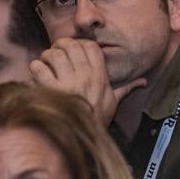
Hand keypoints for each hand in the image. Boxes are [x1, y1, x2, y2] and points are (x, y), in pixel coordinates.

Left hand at [29, 38, 145, 127]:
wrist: (81, 135)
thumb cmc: (97, 117)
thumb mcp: (114, 101)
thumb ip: (127, 88)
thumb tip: (144, 82)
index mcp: (99, 76)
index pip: (91, 47)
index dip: (81, 43)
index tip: (74, 49)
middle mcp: (84, 76)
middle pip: (71, 46)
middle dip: (61, 45)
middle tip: (57, 51)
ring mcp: (67, 82)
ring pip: (53, 54)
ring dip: (47, 55)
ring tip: (46, 62)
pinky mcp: (49, 89)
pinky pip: (38, 67)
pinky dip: (36, 66)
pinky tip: (38, 72)